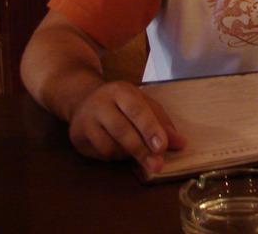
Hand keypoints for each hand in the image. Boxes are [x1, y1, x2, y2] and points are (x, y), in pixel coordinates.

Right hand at [68, 81, 185, 172]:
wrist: (82, 99)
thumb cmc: (120, 103)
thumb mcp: (143, 104)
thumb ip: (161, 122)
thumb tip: (180, 143)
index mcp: (121, 91)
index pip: (137, 110)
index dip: (150, 129)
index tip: (161, 147)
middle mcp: (101, 103)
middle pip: (122, 130)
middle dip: (142, 150)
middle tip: (157, 165)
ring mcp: (86, 120)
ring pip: (110, 146)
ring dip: (128, 154)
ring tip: (136, 152)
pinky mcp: (77, 136)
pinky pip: (100, 154)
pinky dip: (114, 157)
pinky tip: (118, 149)